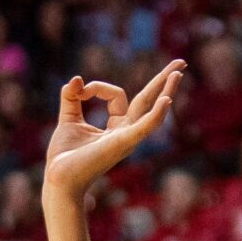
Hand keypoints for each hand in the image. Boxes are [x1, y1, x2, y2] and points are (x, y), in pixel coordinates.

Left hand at [44, 65, 182, 204]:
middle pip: (149, 100)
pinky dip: (156, 113)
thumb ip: (71, 97)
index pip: (117, 95)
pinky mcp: (123, 143)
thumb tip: (78, 79)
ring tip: (179, 71)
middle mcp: (127, 133)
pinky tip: (166, 100)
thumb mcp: (68, 118)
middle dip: (164, 80)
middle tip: (182, 61)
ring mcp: (128, 139)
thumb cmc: (64, 156)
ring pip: (152, 110)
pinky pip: (144, 126)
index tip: (80, 92)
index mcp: (117, 128)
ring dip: (166, 89)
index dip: (98, 87)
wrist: (59, 179)